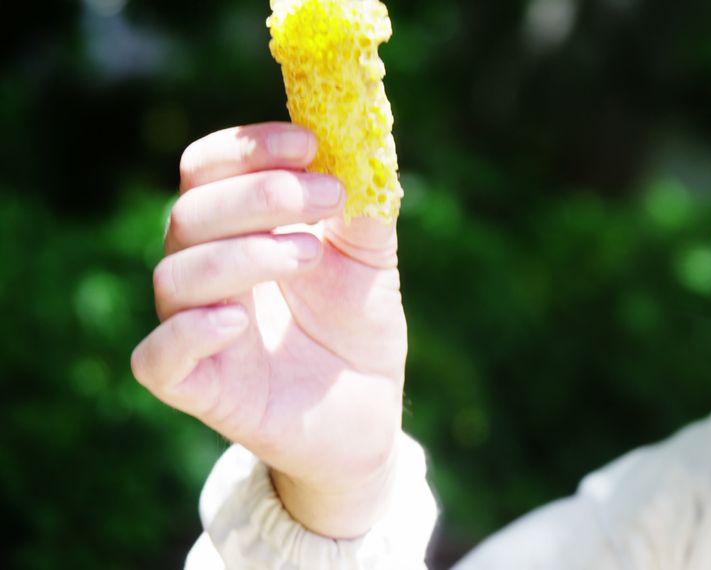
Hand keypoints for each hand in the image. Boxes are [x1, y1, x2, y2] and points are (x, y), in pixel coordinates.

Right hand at [131, 122, 406, 538]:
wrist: (368, 412)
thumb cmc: (357, 328)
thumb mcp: (371, 262)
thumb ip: (364, 211)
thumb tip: (366, 146)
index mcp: (237, 230)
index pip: (209, 170)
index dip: (250, 148)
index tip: (310, 144)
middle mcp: (205, 272)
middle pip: (191, 213)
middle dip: (261, 194)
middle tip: (327, 196)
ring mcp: (195, 328)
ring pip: (177, 275)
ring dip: (243, 253)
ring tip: (310, 254)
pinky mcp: (196, 388)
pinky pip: (157, 357)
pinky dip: (188, 332)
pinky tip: (236, 319)